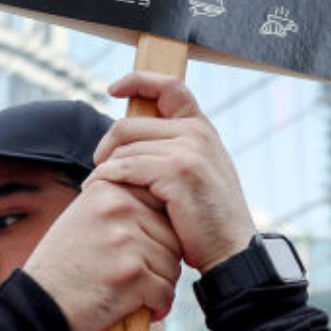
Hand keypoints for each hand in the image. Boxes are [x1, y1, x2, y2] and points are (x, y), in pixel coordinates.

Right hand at [23, 177, 183, 330]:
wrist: (37, 304)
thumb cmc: (65, 265)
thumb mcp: (85, 218)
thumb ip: (120, 205)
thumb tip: (165, 203)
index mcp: (109, 190)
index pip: (162, 208)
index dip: (157, 235)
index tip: (140, 252)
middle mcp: (119, 209)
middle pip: (172, 238)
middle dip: (162, 263)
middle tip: (138, 279)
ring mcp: (126, 241)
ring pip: (172, 266)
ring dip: (161, 285)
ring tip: (134, 293)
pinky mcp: (132, 273)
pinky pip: (166, 292)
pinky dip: (158, 306)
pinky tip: (140, 309)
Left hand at [90, 72, 257, 269]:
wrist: (231, 249)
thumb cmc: (208, 220)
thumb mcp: (198, 174)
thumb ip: (175, 149)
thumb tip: (131, 140)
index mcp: (202, 129)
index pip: (170, 86)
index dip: (139, 80)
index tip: (114, 88)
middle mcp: (197, 133)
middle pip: (129, 125)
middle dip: (106, 147)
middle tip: (100, 168)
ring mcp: (189, 150)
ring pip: (123, 147)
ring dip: (104, 168)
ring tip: (99, 185)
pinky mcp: (177, 171)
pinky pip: (125, 167)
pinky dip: (106, 178)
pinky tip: (100, 189)